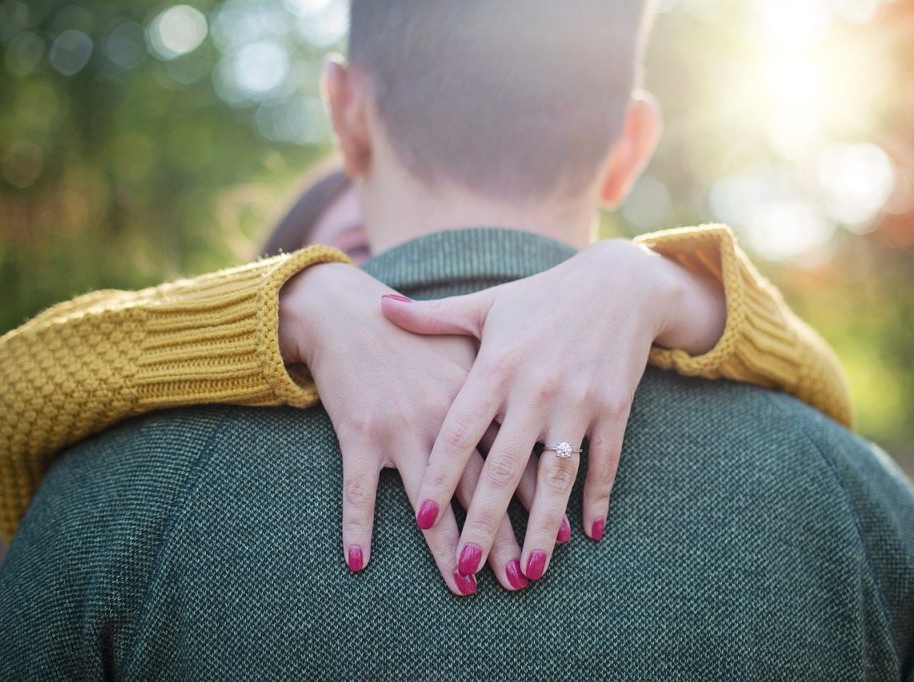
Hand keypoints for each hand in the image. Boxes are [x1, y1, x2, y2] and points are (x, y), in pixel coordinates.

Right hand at [279, 263, 558, 594]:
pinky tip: (359, 560)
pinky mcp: (359, 432)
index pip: (519, 455)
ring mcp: (402, 426)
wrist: (350, 312)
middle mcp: (446, 415)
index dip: (541, 499)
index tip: (563, 538)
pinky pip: (359, 489)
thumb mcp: (470, 346)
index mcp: (479, 394)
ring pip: (429, 501)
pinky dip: (356, 525)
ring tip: (464, 587)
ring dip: (445, 549)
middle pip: (481, 489)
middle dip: (502, 538)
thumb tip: (545, 428)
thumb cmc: (417, 336)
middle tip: (523, 581)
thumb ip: (506, 383)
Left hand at [382, 239, 725, 580]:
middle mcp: (535, 388)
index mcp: (497, 366)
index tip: (421, 519)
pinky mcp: (615, 407)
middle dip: (484, 523)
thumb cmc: (543, 296)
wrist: (620, 283)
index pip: (460, 433)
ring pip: (557, 475)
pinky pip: (604, 462)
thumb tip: (379, 306)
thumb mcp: (486, 304)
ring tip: (529, 572)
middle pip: (504, 468)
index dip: (439, 477)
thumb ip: (433, 317)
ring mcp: (578, 400)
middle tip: (467, 569)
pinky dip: (599, 498)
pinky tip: (590, 534)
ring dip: (544, 527)